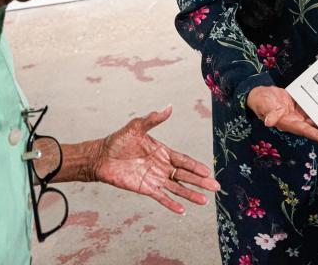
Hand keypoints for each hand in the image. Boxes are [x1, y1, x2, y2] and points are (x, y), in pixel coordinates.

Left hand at [92, 105, 219, 213]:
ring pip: (177, 188)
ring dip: (190, 194)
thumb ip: (153, 119)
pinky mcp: (145, 188)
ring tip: (205, 201)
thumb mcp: (136, 127)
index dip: (196, 166)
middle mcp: (162, 166)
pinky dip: (171, 204)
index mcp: (163, 152)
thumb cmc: (119, 140)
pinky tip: (183, 210)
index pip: (184, 160)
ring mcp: (155, 179)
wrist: (101, 157)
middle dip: (200, 181)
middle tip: (216, 187)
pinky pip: (161, 197)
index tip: (209, 171)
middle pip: (185, 175)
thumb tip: (169, 107)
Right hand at [246, 86, 317, 147]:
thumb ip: (269, 113)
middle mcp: (296, 120)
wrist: (261, 95)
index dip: (317, 136)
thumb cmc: (261, 102)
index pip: (305, 130)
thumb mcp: (264, 106)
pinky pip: (312, 109)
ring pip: (315, 119)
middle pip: (314, 127)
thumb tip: (269, 121)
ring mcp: (299, 114)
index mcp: (288, 123)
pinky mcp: (300, 106)